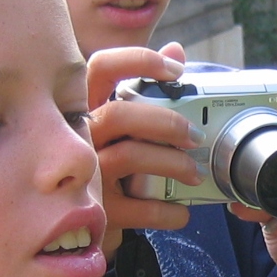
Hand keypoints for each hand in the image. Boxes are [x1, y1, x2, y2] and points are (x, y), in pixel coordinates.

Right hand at [87, 43, 200, 259]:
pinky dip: (168, 210)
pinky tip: (181, 212)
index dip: (137, 60)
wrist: (80, 228)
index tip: (176, 70)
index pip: (100, 68)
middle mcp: (80, 138)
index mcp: (86, 110)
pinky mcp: (98, 211)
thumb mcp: (122, 129)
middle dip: (167, 122)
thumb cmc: (108, 167)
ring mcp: (85, 174)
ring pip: (131, 156)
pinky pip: (141, 207)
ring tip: (195, 174)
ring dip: (174, 163)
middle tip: (196, 136)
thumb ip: (146, 88)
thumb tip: (175, 48)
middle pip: (120, 113)